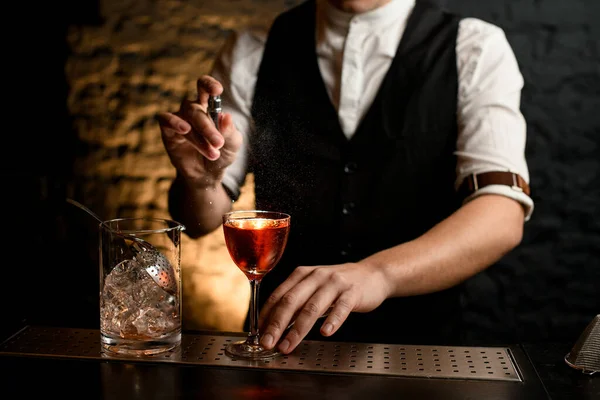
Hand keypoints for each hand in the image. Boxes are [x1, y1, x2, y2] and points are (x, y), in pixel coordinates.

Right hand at [157, 75, 241, 183]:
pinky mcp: (168, 130)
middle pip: (197, 110)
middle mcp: (193, 110)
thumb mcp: (232, 145)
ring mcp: (179, 119)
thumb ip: (231, 131)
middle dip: (208, 128)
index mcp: (210, 107)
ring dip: (199, 137)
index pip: (205, 88)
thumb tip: (226, 116)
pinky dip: (174, 122)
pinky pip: (166, 119)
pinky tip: (184, 129)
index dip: (209, 85)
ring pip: (186, 119)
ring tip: (212, 153)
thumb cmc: (221, 154)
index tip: (217, 90)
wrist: (207, 175)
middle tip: (219, 143)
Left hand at [258, 262, 390, 353]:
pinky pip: (341, 307)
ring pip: (313, 307)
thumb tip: (275, 326)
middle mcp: (316, 276)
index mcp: (302, 274)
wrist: (372, 274)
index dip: (267, 316)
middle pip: (291, 301)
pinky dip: (332, 320)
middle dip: (277, 324)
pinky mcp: (353, 292)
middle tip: (268, 342)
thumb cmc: (339, 285)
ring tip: (289, 344)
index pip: (278, 295)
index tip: (259, 334)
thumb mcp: (314, 287)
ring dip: (298, 329)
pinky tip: (325, 332)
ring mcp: (335, 283)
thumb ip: (297, 303)